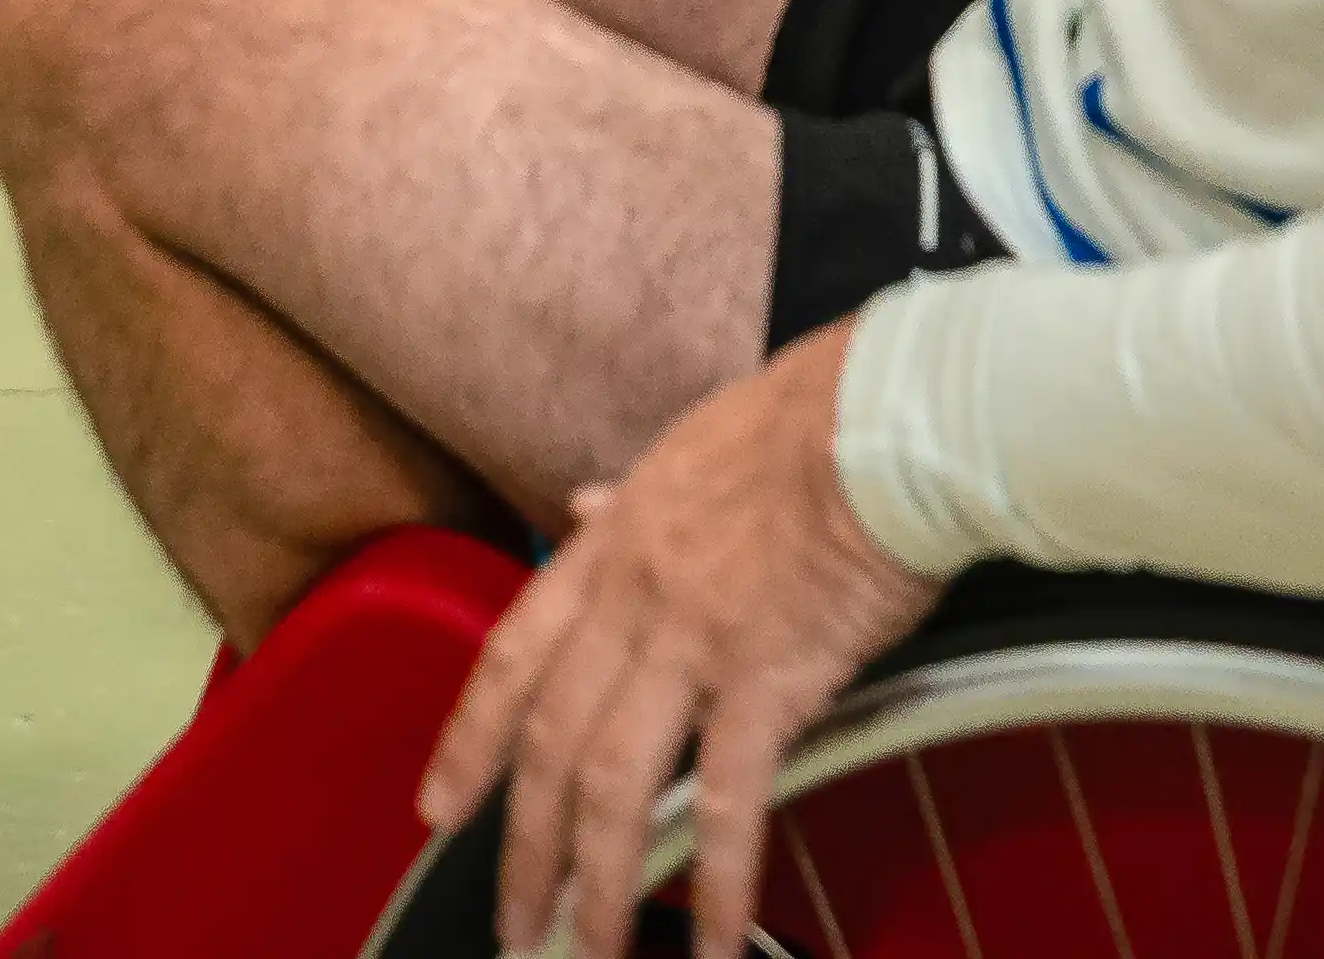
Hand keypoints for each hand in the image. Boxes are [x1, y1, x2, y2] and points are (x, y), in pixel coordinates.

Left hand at [422, 323, 937, 958]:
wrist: (884, 418)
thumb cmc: (808, 420)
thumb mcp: (687, 446)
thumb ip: (628, 499)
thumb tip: (583, 503)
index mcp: (610, 547)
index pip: (512, 657)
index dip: (469, 741)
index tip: (438, 806)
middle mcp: (631, 604)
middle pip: (549, 745)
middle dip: (523, 848)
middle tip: (513, 923)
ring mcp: (693, 647)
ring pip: (614, 788)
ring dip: (598, 885)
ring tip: (591, 950)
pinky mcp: (768, 683)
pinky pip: (727, 805)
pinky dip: (718, 884)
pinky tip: (718, 942)